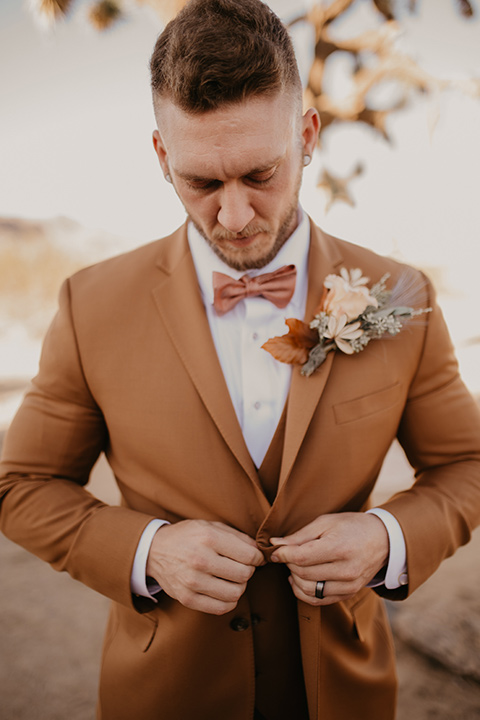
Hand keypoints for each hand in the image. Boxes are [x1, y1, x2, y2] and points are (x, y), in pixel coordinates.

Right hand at [146, 520, 263, 614]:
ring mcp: (193, 581)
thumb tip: (259, 552)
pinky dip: (228, 601)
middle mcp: (200, 560)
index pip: (249, 555)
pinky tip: (224, 590)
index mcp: (208, 538)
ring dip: (239, 587)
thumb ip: (237, 537)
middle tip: (241, 566)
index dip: (258, 557)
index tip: (255, 558)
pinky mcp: (187, 598)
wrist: (154, 550)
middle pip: (244, 575)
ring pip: (235, 593)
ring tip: (231, 578)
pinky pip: (221, 608)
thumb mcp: (210, 526)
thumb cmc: (187, 536)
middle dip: (248, 571)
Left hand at [270, 513, 388, 605]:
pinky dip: (304, 592)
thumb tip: (275, 544)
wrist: (382, 540)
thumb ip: (300, 535)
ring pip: (308, 590)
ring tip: (294, 566)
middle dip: (289, 564)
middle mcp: (346, 570)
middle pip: (303, 574)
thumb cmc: (351, 526)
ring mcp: (349, 586)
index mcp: (339, 548)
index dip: (282, 555)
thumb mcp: (326, 522)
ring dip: (295, 578)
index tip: (275, 550)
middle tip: (287, 554)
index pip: (301, 557)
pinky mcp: (349, 594)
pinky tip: (300, 579)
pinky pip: (319, 600)